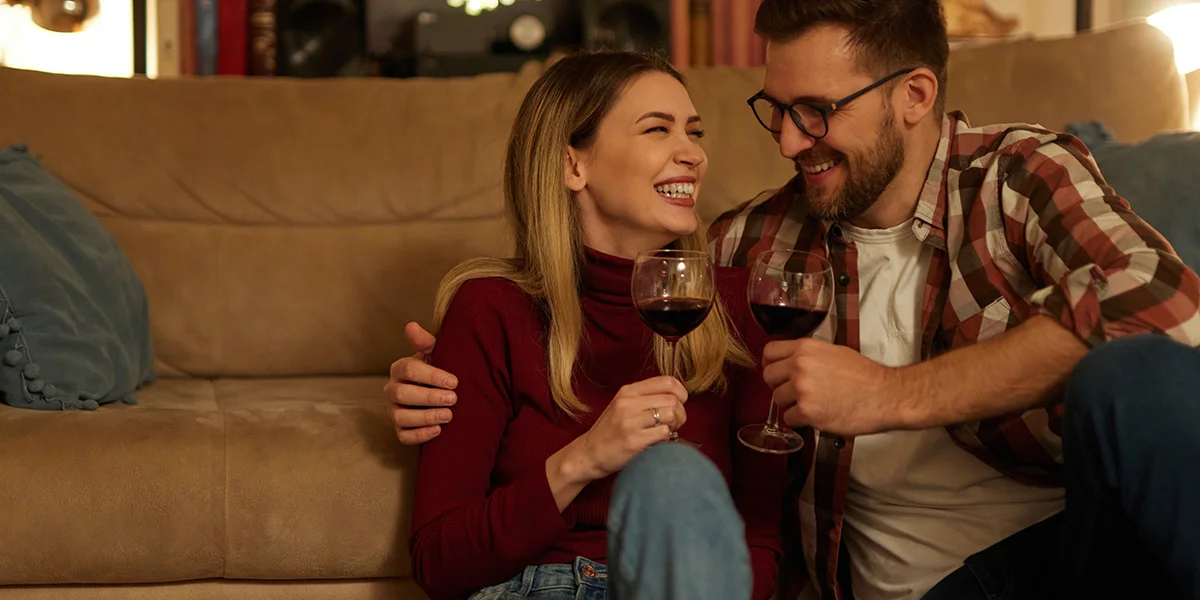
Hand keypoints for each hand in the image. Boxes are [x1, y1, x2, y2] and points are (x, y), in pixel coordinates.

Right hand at [384, 322, 458, 444]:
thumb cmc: (439, 369)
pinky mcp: (400, 429)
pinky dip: (420, 435)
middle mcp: (392, 389)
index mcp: (399, 368)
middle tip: (453, 399)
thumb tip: (410, 325)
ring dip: (426, 417)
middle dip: (429, 397)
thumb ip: (425, 342)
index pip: (408, 369)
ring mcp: (394, 411)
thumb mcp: (436, 354)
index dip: (431, 375)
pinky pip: (404, 436)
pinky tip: (438, 430)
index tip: (454, 381)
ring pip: (401, 416)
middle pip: (402, 394)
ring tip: (449, 416)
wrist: (443, 393)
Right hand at [568, 376, 687, 480]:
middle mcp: (629, 403)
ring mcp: (630, 422)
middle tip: (673, 424)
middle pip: (673, 400)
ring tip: (665, 432)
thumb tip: (677, 398)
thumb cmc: (609, 431)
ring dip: (674, 426)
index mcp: (628, 391)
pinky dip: (666, 439)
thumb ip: (646, 398)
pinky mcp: (633, 440)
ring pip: (671, 415)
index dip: (681, 393)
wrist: (588, 454)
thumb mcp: (622, 405)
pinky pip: (664, 434)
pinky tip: (657, 442)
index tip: (679, 404)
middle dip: (680, 414)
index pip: (667, 382)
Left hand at [762, 338, 906, 436]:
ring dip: (791, 404)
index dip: (771, 364)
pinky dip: (801, 420)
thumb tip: (790, 362)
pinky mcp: (807, 412)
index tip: (778, 373)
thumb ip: (808, 355)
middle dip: (779, 386)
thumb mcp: (833, 352)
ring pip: (777, 399)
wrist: (885, 395)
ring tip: (813, 403)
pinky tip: (818, 415)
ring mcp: (802, 389)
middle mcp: (799, 366)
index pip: (769, 352)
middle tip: (796, 392)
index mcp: (805, 348)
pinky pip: (789, 418)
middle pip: (768, 377)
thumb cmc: (864, 375)